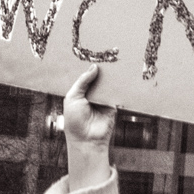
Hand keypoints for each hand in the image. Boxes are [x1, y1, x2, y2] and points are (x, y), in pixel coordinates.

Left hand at [62, 65, 114, 193]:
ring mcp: (103, 100)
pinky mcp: (113, 106)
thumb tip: (94, 66)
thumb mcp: (73, 97)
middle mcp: (92, 95)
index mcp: (80, 92)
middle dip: (102, 69)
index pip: (86, 76)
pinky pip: (116, 93)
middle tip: (106, 54)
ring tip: (113, 62)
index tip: (94, 53)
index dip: (89, 67)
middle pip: (98, 78)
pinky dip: (118, 86)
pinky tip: (120, 76)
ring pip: (108, 84)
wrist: (86, 140)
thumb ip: (83, 81)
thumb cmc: (74, 120)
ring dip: (110, 76)